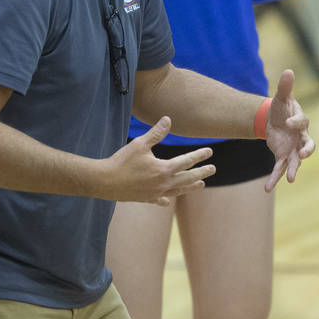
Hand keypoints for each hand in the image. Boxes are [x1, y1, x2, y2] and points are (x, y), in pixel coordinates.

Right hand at [97, 117, 213, 204]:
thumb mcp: (140, 144)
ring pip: (178, 190)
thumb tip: (168, 119)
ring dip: (190, 186)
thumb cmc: (122, 161)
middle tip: (212, 169)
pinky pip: (161, 199)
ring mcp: (156, 193)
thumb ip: (156, 133)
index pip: (186, 161)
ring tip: (201, 184)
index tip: (210, 151)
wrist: (105, 182)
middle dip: (201, 172)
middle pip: (187, 177)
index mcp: (164, 169)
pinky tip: (168, 199)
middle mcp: (163, 183)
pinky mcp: (146, 199)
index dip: (199, 155)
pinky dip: (166, 198)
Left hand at [264, 69, 314, 191]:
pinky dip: (274, 178)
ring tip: (290, 179)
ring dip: (293, 170)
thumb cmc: (281, 108)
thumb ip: (285, 87)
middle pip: (308, 146)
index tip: (289, 121)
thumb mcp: (281, 97)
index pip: (302, 122)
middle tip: (302, 157)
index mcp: (301, 122)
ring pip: (296, 161)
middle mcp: (300, 138)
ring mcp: (293, 149)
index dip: (296, 122)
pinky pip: (280, 169)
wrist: (274, 119)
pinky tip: (267, 188)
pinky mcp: (283, 157)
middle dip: (306, 152)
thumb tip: (288, 71)